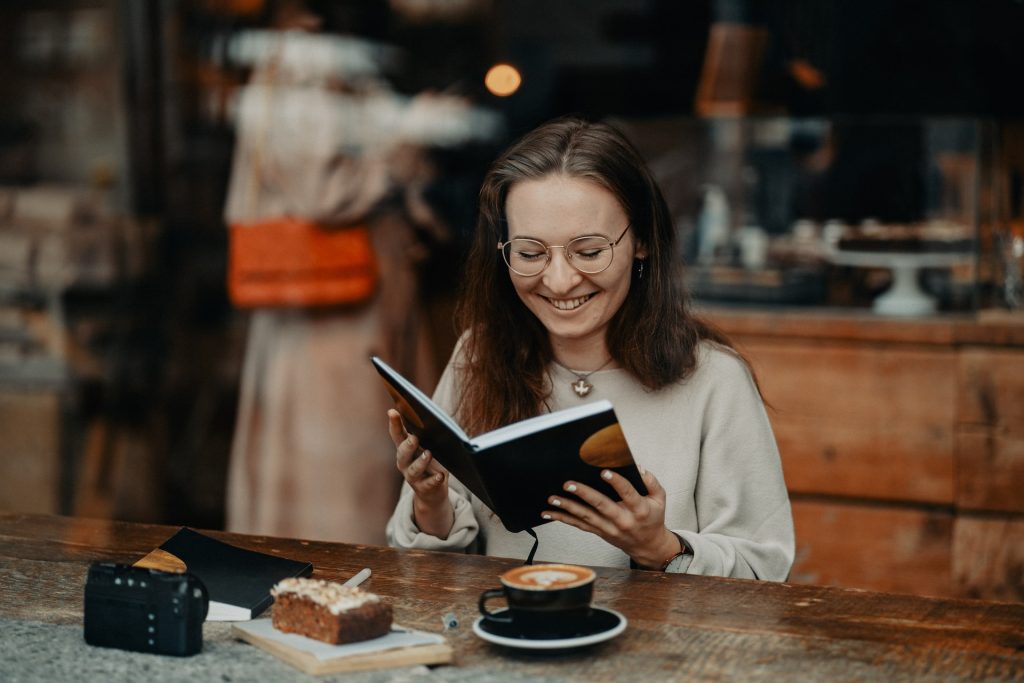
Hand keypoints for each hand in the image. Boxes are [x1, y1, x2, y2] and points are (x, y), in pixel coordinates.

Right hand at [388, 409, 453, 536]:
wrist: (432, 492)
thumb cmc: (430, 462)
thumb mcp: (428, 446)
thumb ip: (426, 434)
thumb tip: (432, 418)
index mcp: (404, 448)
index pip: (397, 434)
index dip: (394, 423)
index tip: (392, 411)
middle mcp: (404, 463)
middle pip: (402, 453)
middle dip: (407, 445)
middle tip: (414, 438)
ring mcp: (412, 477)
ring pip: (413, 470)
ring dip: (420, 461)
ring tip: (428, 453)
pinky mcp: (424, 489)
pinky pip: (428, 485)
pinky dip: (433, 480)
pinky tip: (440, 475)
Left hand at [541, 468, 680, 568]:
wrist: (648, 546)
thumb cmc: (652, 519)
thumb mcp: (659, 499)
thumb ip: (651, 482)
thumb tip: (639, 468)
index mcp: (639, 509)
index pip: (628, 494)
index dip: (616, 482)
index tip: (604, 472)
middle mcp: (622, 520)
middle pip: (601, 505)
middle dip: (584, 494)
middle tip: (569, 483)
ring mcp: (609, 528)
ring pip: (586, 517)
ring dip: (568, 507)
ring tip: (553, 498)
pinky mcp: (599, 532)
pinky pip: (579, 525)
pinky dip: (563, 519)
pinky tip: (549, 513)